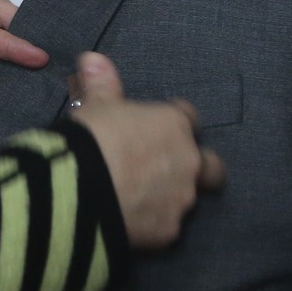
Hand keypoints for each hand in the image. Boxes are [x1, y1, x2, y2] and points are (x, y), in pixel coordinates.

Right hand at [64, 52, 224, 248]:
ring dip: (170, 196)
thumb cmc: (92, 137)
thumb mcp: (94, 105)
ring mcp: (181, 200)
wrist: (80, 189)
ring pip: (187, 198)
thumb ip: (101, 83)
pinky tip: (130, 222)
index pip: (187, 117)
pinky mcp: (167, 232)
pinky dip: (151, 223)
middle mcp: (188, 162)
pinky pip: (165, 226)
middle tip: (168, 170)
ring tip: (140, 200)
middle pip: (211, 165)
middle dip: (199, 167)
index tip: (155, 126)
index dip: (171, 121)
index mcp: (174, 125)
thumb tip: (93, 58)